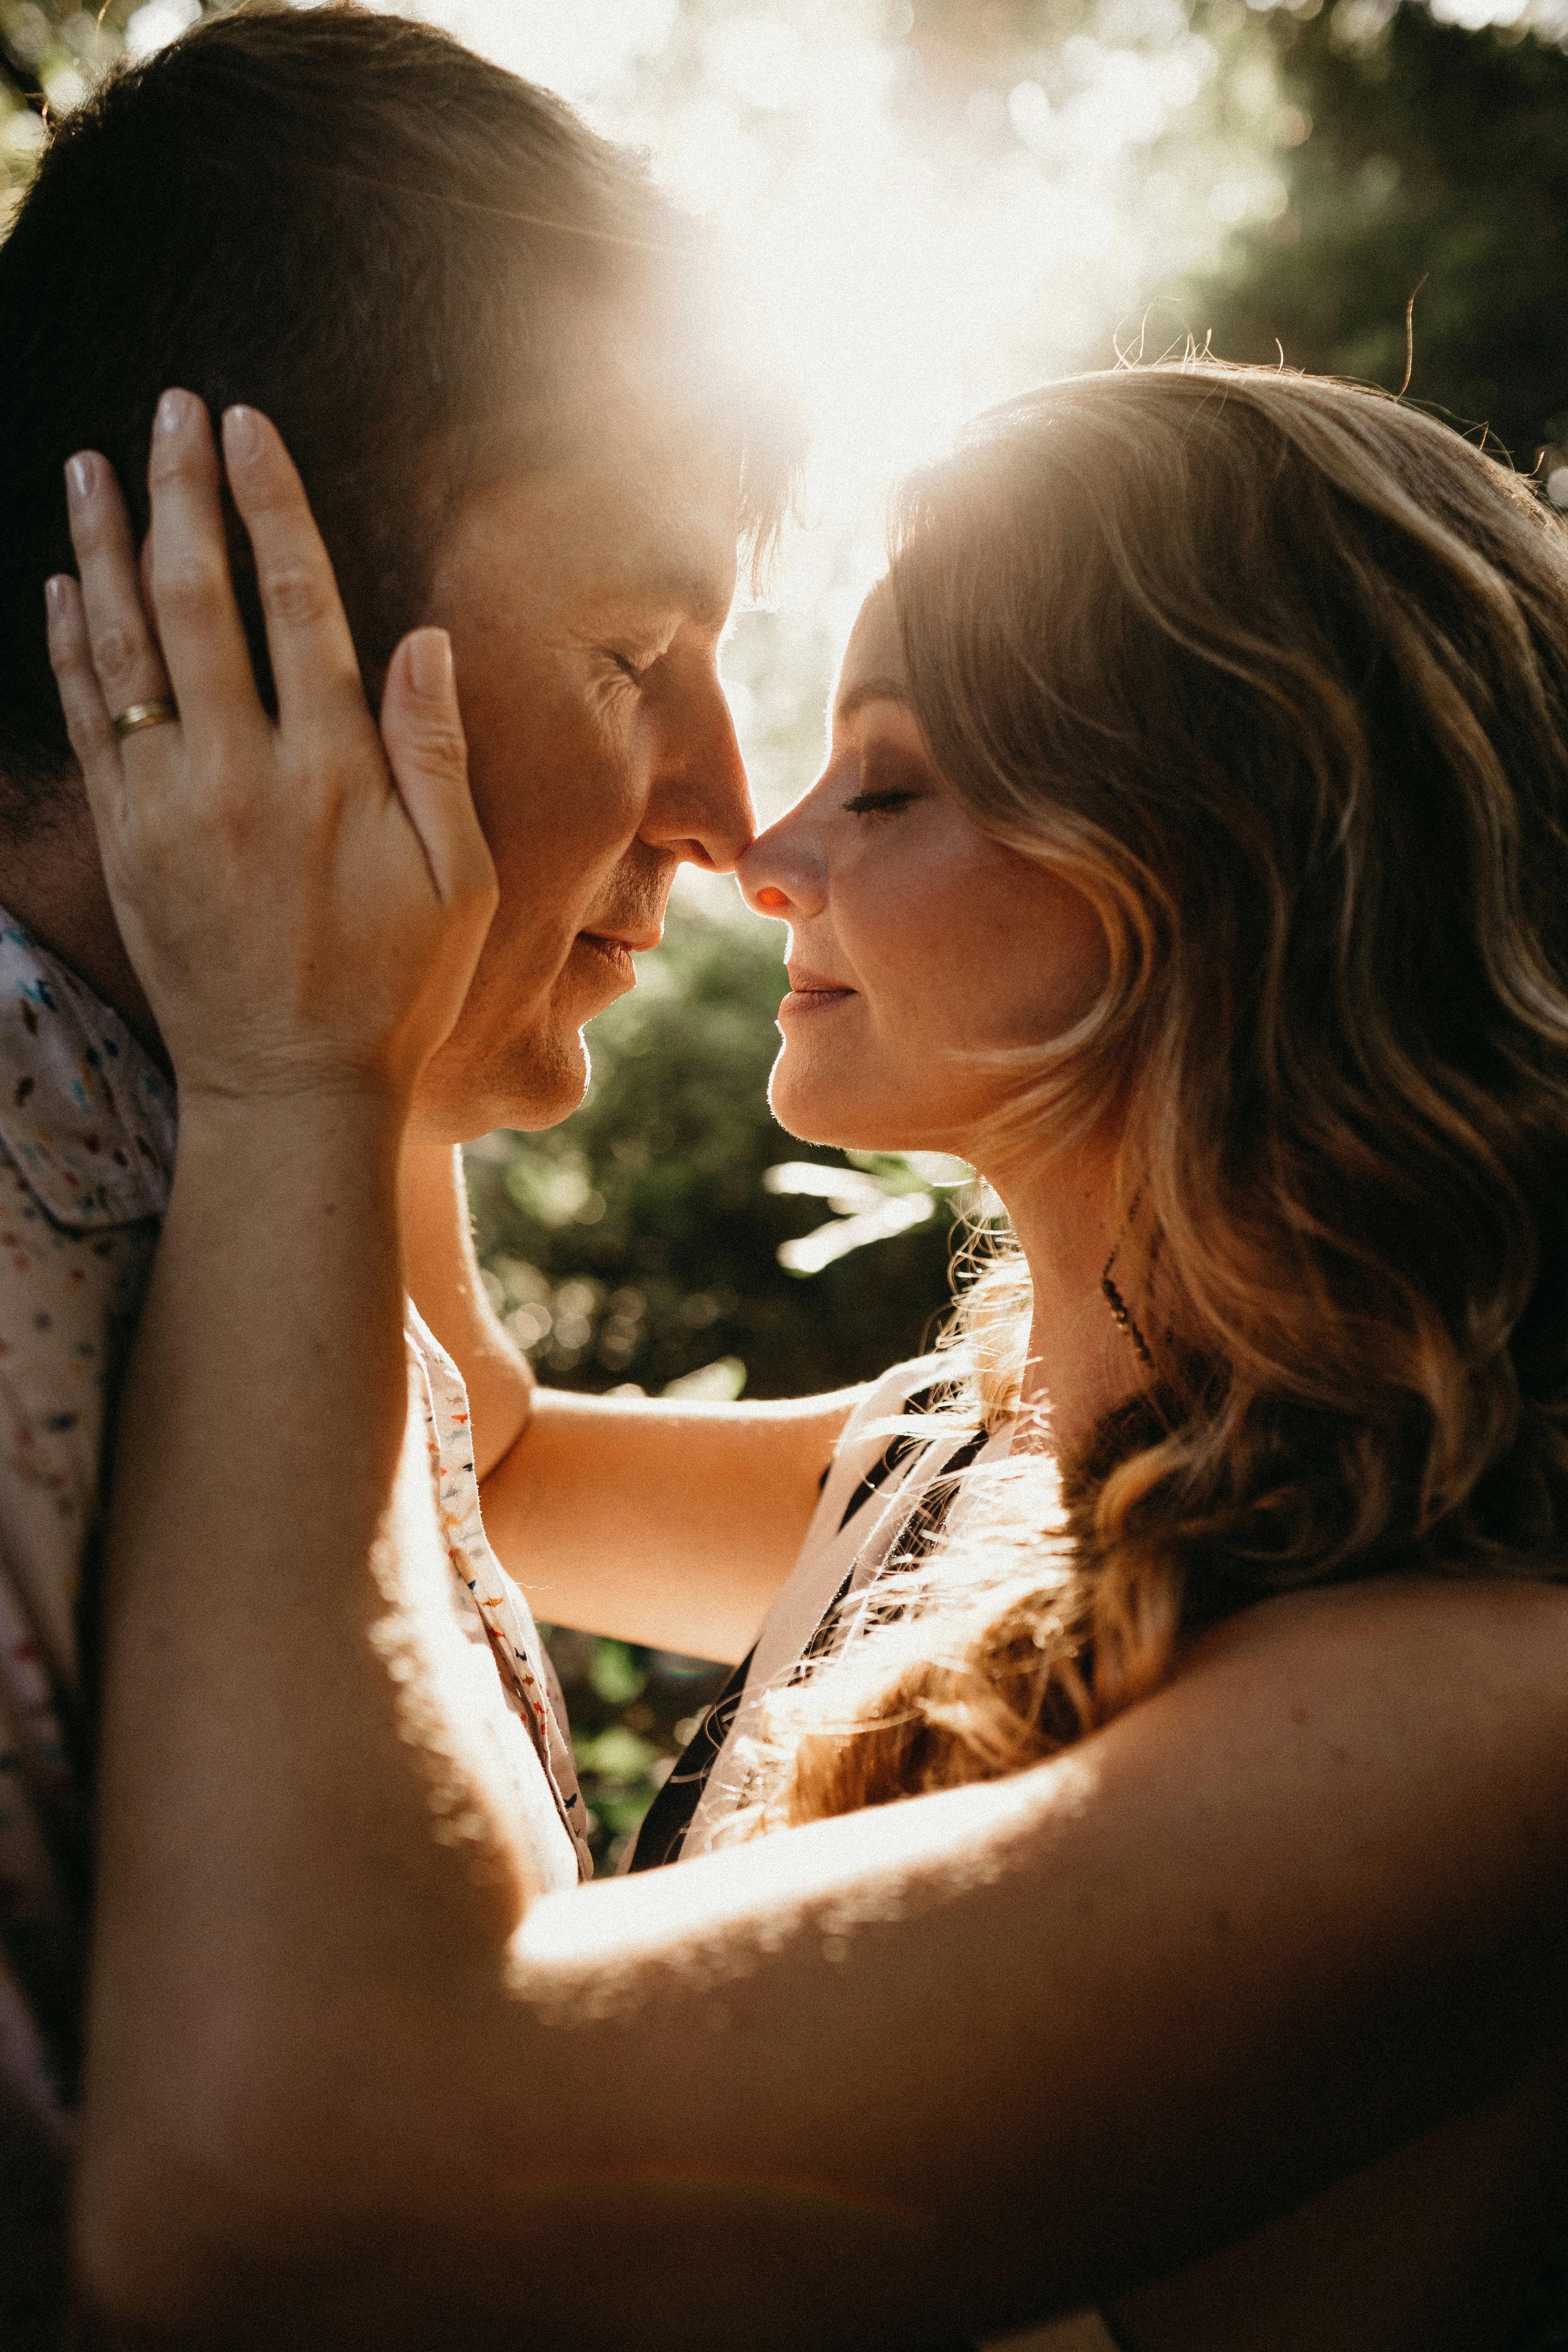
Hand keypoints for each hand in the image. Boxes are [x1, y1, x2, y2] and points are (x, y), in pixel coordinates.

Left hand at [45, 390, 497, 1110]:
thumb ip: (437, 754)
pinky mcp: (124, 844)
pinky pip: (86, 723)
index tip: (247, 426)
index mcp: (331, 774)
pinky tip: (62, 588)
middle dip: (182, 493)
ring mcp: (168, 808)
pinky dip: (69, 648)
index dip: (270, 504)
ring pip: (122, 649)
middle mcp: (238, 775)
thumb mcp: (459, 883)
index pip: (297, 603)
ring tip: (95, 466)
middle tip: (171, 410)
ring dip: (103, 548)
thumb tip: (420, 637)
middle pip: (196, 601)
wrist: (288, 1093)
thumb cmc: (394, 991)